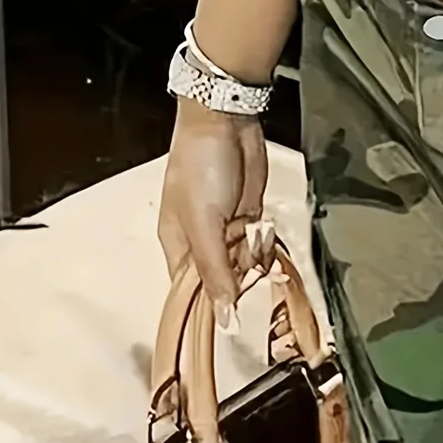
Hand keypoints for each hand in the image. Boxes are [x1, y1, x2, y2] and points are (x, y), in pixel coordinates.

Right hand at [157, 98, 272, 321]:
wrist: (226, 123)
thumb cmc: (201, 168)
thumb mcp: (203, 224)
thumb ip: (214, 273)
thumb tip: (223, 319)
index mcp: (178, 248)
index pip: (190, 295)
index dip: (210, 307)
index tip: (231, 313)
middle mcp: (201, 246)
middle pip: (223, 284)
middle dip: (239, 274)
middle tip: (242, 247)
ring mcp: (226, 234)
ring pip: (246, 268)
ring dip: (255, 256)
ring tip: (251, 229)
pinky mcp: (248, 221)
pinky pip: (259, 248)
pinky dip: (265, 242)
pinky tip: (262, 225)